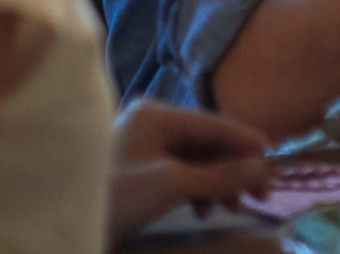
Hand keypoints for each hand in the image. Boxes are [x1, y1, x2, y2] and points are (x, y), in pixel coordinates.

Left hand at [108, 100, 270, 239]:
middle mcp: (152, 123)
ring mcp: (144, 146)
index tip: (276, 162)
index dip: (248, 143)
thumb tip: (264, 168)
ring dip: (219, 183)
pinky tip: (204, 208)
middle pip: (209, 143)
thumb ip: (221, 174)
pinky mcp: (139, 170)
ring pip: (198, 160)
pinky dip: (198, 189)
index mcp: (157, 114)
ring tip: (232, 207)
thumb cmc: (116, 195)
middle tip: (261, 194)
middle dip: (234, 170)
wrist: (63, 225)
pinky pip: (181, 172)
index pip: (216, 124)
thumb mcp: (172, 185)